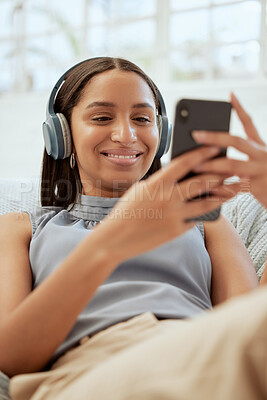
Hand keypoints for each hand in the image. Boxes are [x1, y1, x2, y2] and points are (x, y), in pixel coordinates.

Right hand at [97, 146, 235, 262]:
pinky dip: (204, 213)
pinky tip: (211, 208)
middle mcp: (167, 198)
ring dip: (220, 195)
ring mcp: (173, 216)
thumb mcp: (141, 189)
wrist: (115, 238)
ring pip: (205, 203)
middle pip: (200, 182)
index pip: (184, 163)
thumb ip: (161, 181)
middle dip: (219, 174)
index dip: (202, 154)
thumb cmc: (125, 211)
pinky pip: (196, 219)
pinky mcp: (175, 231)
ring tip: (230, 191)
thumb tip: (180, 176)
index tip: (214, 148)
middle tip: (230, 170)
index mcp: (156, 184)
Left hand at [192, 93, 266, 208]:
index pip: (249, 123)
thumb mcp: (258, 163)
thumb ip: (242, 158)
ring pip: (233, 164)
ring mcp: (261, 170)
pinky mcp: (258, 186)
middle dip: (214, 137)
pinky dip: (220, 189)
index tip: (230, 95)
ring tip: (196, 166)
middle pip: (236, 141)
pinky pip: (234, 187)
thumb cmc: (266, 180)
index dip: (240, 109)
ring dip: (211, 165)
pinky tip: (208, 190)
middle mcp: (262, 154)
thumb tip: (215, 156)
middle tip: (196, 134)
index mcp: (260, 147)